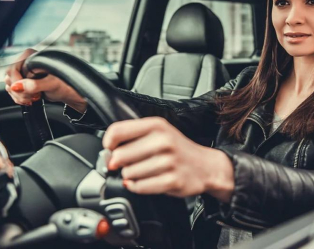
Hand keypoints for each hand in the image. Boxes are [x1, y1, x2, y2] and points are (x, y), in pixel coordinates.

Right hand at [4, 48, 86, 111]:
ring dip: (19, 96)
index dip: (16, 81)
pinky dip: (20, 98)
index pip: (13, 67)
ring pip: (11, 86)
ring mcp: (26, 74)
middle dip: (18, 91)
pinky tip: (31, 100)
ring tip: (33, 98)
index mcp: (33, 57)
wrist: (72, 92)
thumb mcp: (52, 84)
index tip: (24, 90)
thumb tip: (18, 86)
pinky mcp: (26, 83)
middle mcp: (28, 63)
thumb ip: (35, 85)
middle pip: (10, 78)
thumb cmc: (67, 84)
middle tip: (31, 97)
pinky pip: (15, 91)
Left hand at [103, 117, 233, 201]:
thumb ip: (133, 136)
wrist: (205, 165)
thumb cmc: (177, 149)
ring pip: (129, 173)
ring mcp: (169, 161)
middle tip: (126, 163)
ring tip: (142, 172)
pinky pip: (141, 187)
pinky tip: (144, 181)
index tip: (110, 149)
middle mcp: (163, 141)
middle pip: (120, 155)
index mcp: (157, 125)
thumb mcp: (158, 132)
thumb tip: (108, 152)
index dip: (108, 143)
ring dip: (130, 176)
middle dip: (119, 163)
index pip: (118, 131)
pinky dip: (138, 186)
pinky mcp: (172, 180)